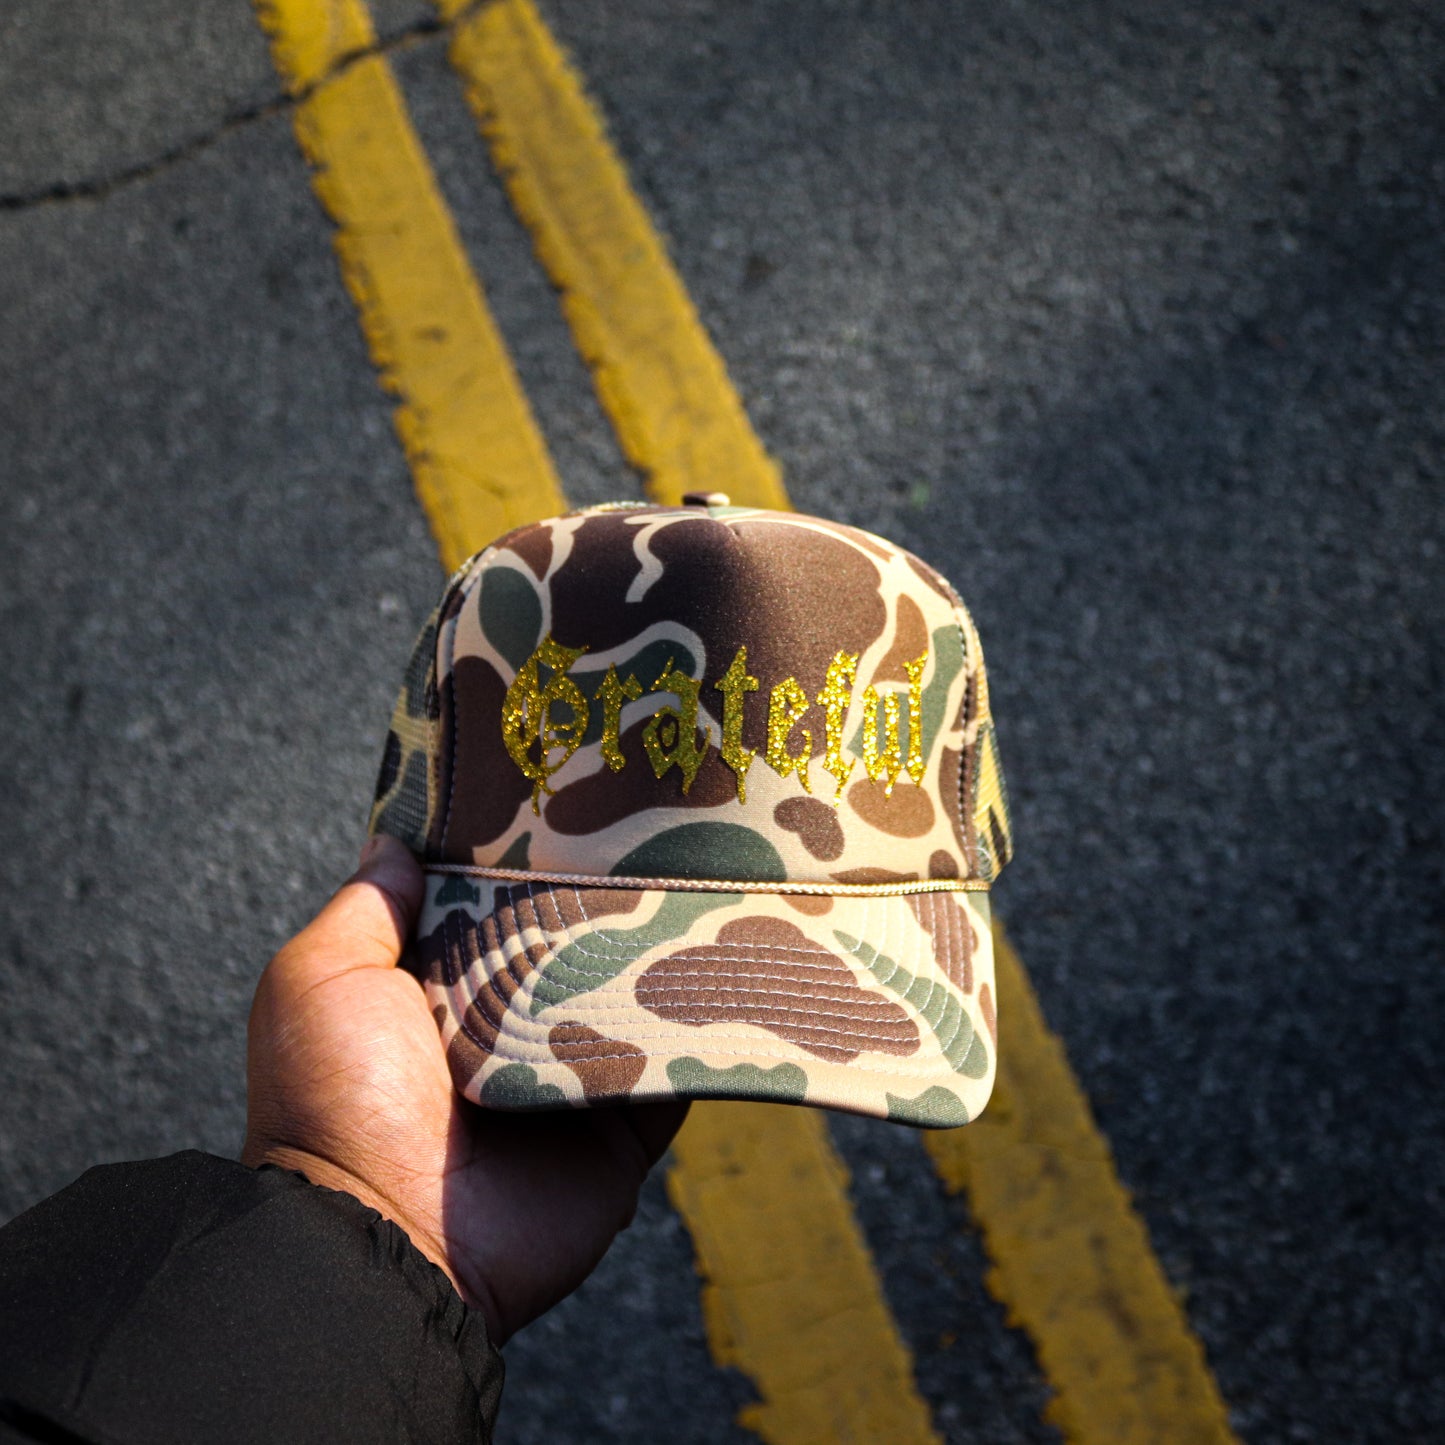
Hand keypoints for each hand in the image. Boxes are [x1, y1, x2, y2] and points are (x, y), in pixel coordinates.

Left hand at [242, 835, 687, 1344]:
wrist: (386, 1236)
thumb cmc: (337, 1099)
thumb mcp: (320, 982)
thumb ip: (364, 911)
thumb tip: (394, 841)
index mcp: (441, 995)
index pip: (500, 910)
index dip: (532, 860)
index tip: (575, 799)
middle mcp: (511, 1033)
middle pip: (578, 948)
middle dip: (613, 900)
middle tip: (666, 826)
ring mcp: (572, 1083)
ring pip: (638, 1001)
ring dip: (668, 957)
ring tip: (718, 881)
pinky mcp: (622, 1131)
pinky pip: (678, 1073)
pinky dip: (705, 1032)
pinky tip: (735, 968)